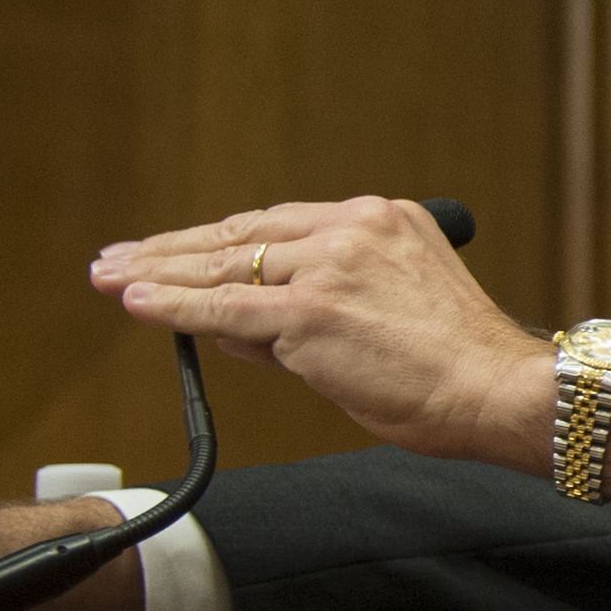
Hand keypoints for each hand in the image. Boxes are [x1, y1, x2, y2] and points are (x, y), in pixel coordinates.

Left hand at [92, 197, 559, 472]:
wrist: (500, 391)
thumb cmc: (461, 367)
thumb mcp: (398, 312)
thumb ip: (324, 306)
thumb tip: (241, 325)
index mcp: (383, 219)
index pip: (280, 225)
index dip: (223, 241)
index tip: (183, 250)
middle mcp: (354, 228)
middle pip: (243, 234)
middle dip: (174, 248)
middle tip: (123, 257)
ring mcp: (330, 267)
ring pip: (226, 266)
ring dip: (159, 272)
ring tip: (111, 276)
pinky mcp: (310, 311)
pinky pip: (224, 308)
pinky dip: (173, 304)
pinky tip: (135, 299)